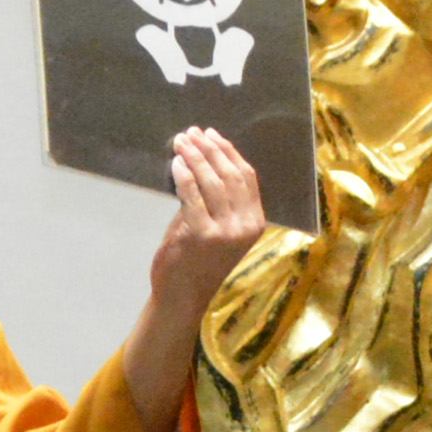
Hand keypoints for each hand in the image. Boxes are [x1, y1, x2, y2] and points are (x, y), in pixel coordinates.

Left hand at [151, 128, 268, 321]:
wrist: (183, 298)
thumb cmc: (197, 263)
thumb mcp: (217, 229)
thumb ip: (216, 201)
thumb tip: (202, 161)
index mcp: (256, 223)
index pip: (247, 177)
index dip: (228, 152)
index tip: (212, 135)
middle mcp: (246, 226)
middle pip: (230, 175)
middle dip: (209, 149)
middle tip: (192, 132)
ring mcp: (225, 231)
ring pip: (212, 181)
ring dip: (194, 156)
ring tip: (181, 141)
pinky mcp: (202, 234)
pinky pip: (192, 194)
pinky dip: (183, 174)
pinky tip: (176, 162)